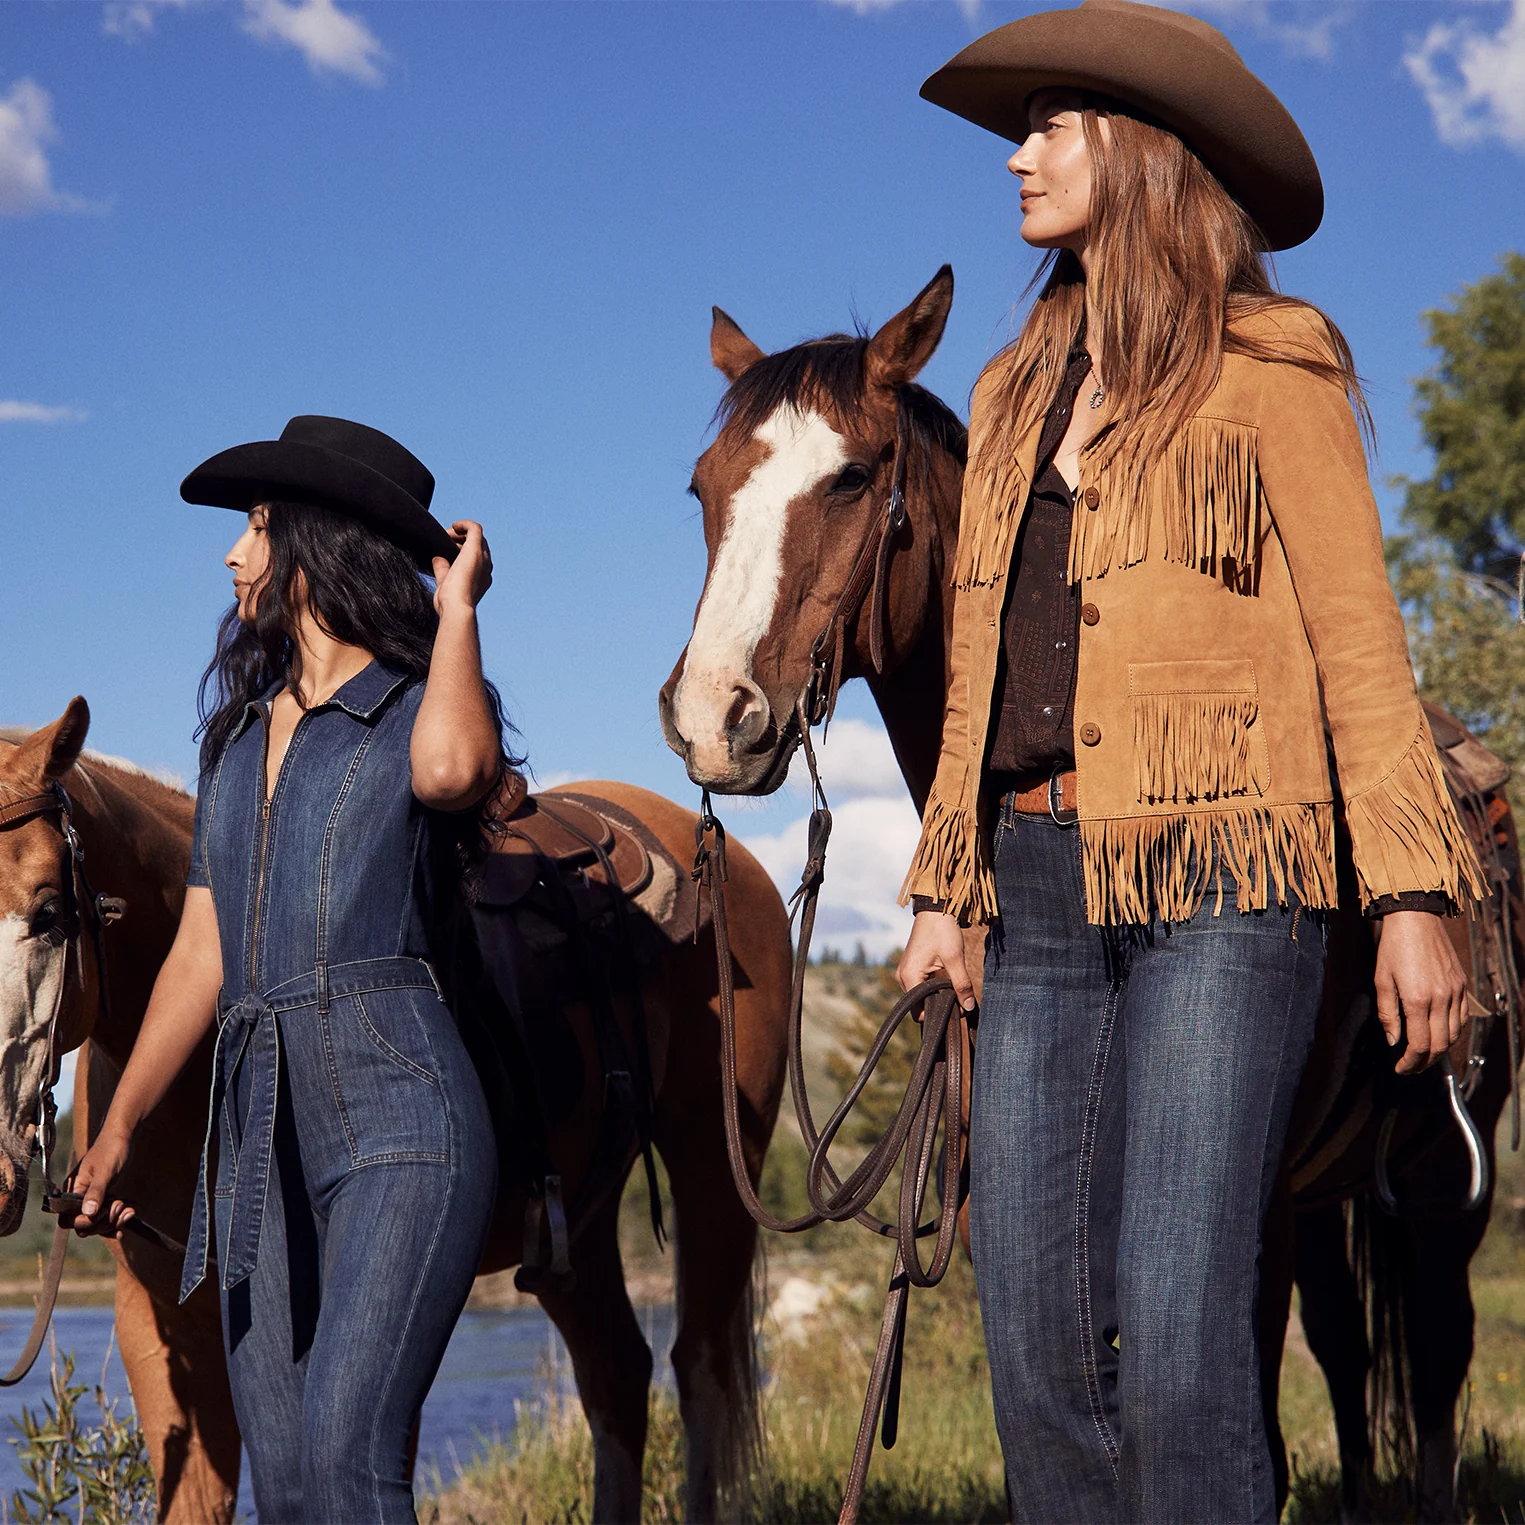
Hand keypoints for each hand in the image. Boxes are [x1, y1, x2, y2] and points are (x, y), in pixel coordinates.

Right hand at [63, 1127, 136, 1238]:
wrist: (123, 1137)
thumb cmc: (111, 1149)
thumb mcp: (104, 1170)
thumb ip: (96, 1191)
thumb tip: (88, 1213)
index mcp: (73, 1191)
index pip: (68, 1220)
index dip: (84, 1222)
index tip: (103, 1211)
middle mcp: (80, 1199)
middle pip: (83, 1227)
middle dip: (102, 1222)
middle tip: (119, 1205)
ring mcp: (93, 1201)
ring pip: (96, 1226)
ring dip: (113, 1222)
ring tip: (128, 1209)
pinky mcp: (105, 1200)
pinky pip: (107, 1220)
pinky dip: (118, 1221)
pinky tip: (130, 1215)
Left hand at [431, 521, 492, 618]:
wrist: (455, 607)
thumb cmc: (450, 603)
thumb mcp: (445, 583)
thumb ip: (442, 570)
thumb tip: (437, 558)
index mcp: (482, 577)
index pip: (475, 557)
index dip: (461, 550)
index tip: (445, 550)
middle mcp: (486, 567)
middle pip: (477, 544)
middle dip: (461, 540)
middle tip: (444, 540)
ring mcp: (483, 558)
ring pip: (476, 536)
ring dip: (461, 532)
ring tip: (447, 534)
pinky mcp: (475, 549)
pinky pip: (474, 528)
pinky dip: (465, 524)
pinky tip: (454, 525)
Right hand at [897, 911, 976, 1010]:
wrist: (936, 909)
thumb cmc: (942, 930)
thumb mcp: (955, 958)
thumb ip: (962, 984)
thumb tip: (969, 1007)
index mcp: (909, 977)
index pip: (918, 1012)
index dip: (938, 1013)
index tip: (956, 1008)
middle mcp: (903, 977)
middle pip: (920, 1005)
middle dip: (939, 1003)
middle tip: (959, 994)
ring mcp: (905, 972)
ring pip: (922, 995)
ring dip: (938, 993)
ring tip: (953, 981)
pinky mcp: (911, 967)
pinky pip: (922, 985)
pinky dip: (935, 985)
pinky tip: (946, 976)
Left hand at [1375, 910, 1468, 1074]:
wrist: (1416, 920)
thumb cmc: (1393, 948)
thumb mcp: (1381, 980)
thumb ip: (1388, 1014)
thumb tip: (1393, 1041)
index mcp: (1417, 999)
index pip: (1419, 1045)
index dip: (1410, 1063)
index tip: (1400, 1069)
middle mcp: (1441, 999)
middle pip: (1440, 1045)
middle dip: (1425, 1062)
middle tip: (1411, 1067)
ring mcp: (1455, 992)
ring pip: (1454, 1035)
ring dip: (1440, 1050)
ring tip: (1423, 1055)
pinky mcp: (1462, 985)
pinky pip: (1462, 1018)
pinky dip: (1452, 1033)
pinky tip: (1439, 1034)